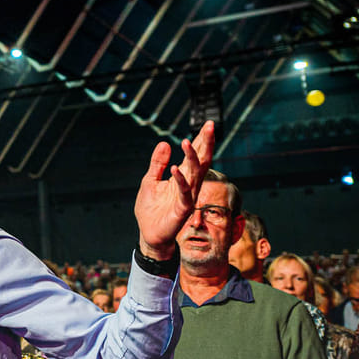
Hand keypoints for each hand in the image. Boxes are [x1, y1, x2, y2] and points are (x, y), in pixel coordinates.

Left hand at [134, 120, 215, 259]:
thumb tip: (165, 143)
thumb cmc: (151, 209)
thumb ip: (157, 164)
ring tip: (186, 142)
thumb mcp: (150, 181)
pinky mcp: (182, 209)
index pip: (195, 156)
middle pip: (202, 161)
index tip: (207, 125)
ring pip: (196, 174)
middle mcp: (189, 185)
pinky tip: (175, 168)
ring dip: (192, 158)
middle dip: (206, 144)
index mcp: (182, 177)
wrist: (149, 234)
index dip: (201, 141)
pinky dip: (180, 180)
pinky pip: (184, 193)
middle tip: (210, 126)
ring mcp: (187, 197)